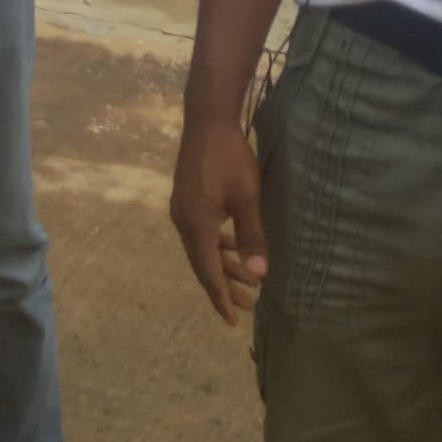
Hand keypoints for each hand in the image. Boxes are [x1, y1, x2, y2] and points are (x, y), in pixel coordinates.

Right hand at [169, 116, 267, 325]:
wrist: (207, 121)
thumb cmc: (230, 158)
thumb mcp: (247, 198)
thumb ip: (251, 237)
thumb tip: (258, 277)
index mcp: (196, 224)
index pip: (207, 271)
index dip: (221, 296)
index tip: (233, 320)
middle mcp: (183, 221)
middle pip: (202, 263)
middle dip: (224, 286)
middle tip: (248, 307)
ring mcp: (182, 209)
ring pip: (202, 248)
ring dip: (223, 265)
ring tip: (247, 282)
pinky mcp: (186, 199)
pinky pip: (200, 232)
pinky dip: (217, 246)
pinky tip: (231, 246)